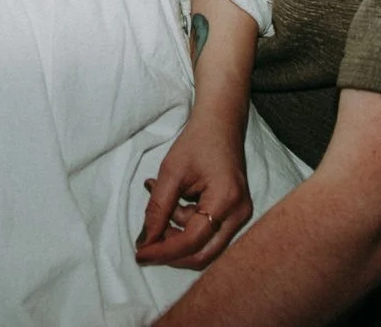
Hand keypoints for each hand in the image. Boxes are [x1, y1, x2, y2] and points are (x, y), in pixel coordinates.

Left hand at [135, 117, 251, 269]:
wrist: (220, 125)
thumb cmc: (197, 142)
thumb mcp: (171, 172)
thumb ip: (157, 209)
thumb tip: (144, 242)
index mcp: (225, 200)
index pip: (192, 241)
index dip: (163, 251)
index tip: (140, 253)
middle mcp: (239, 214)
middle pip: (202, 255)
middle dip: (171, 252)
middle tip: (147, 241)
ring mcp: (240, 216)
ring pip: (204, 247)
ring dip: (178, 236)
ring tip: (161, 206)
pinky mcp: (234, 215)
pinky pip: (208, 235)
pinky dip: (187, 227)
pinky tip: (174, 205)